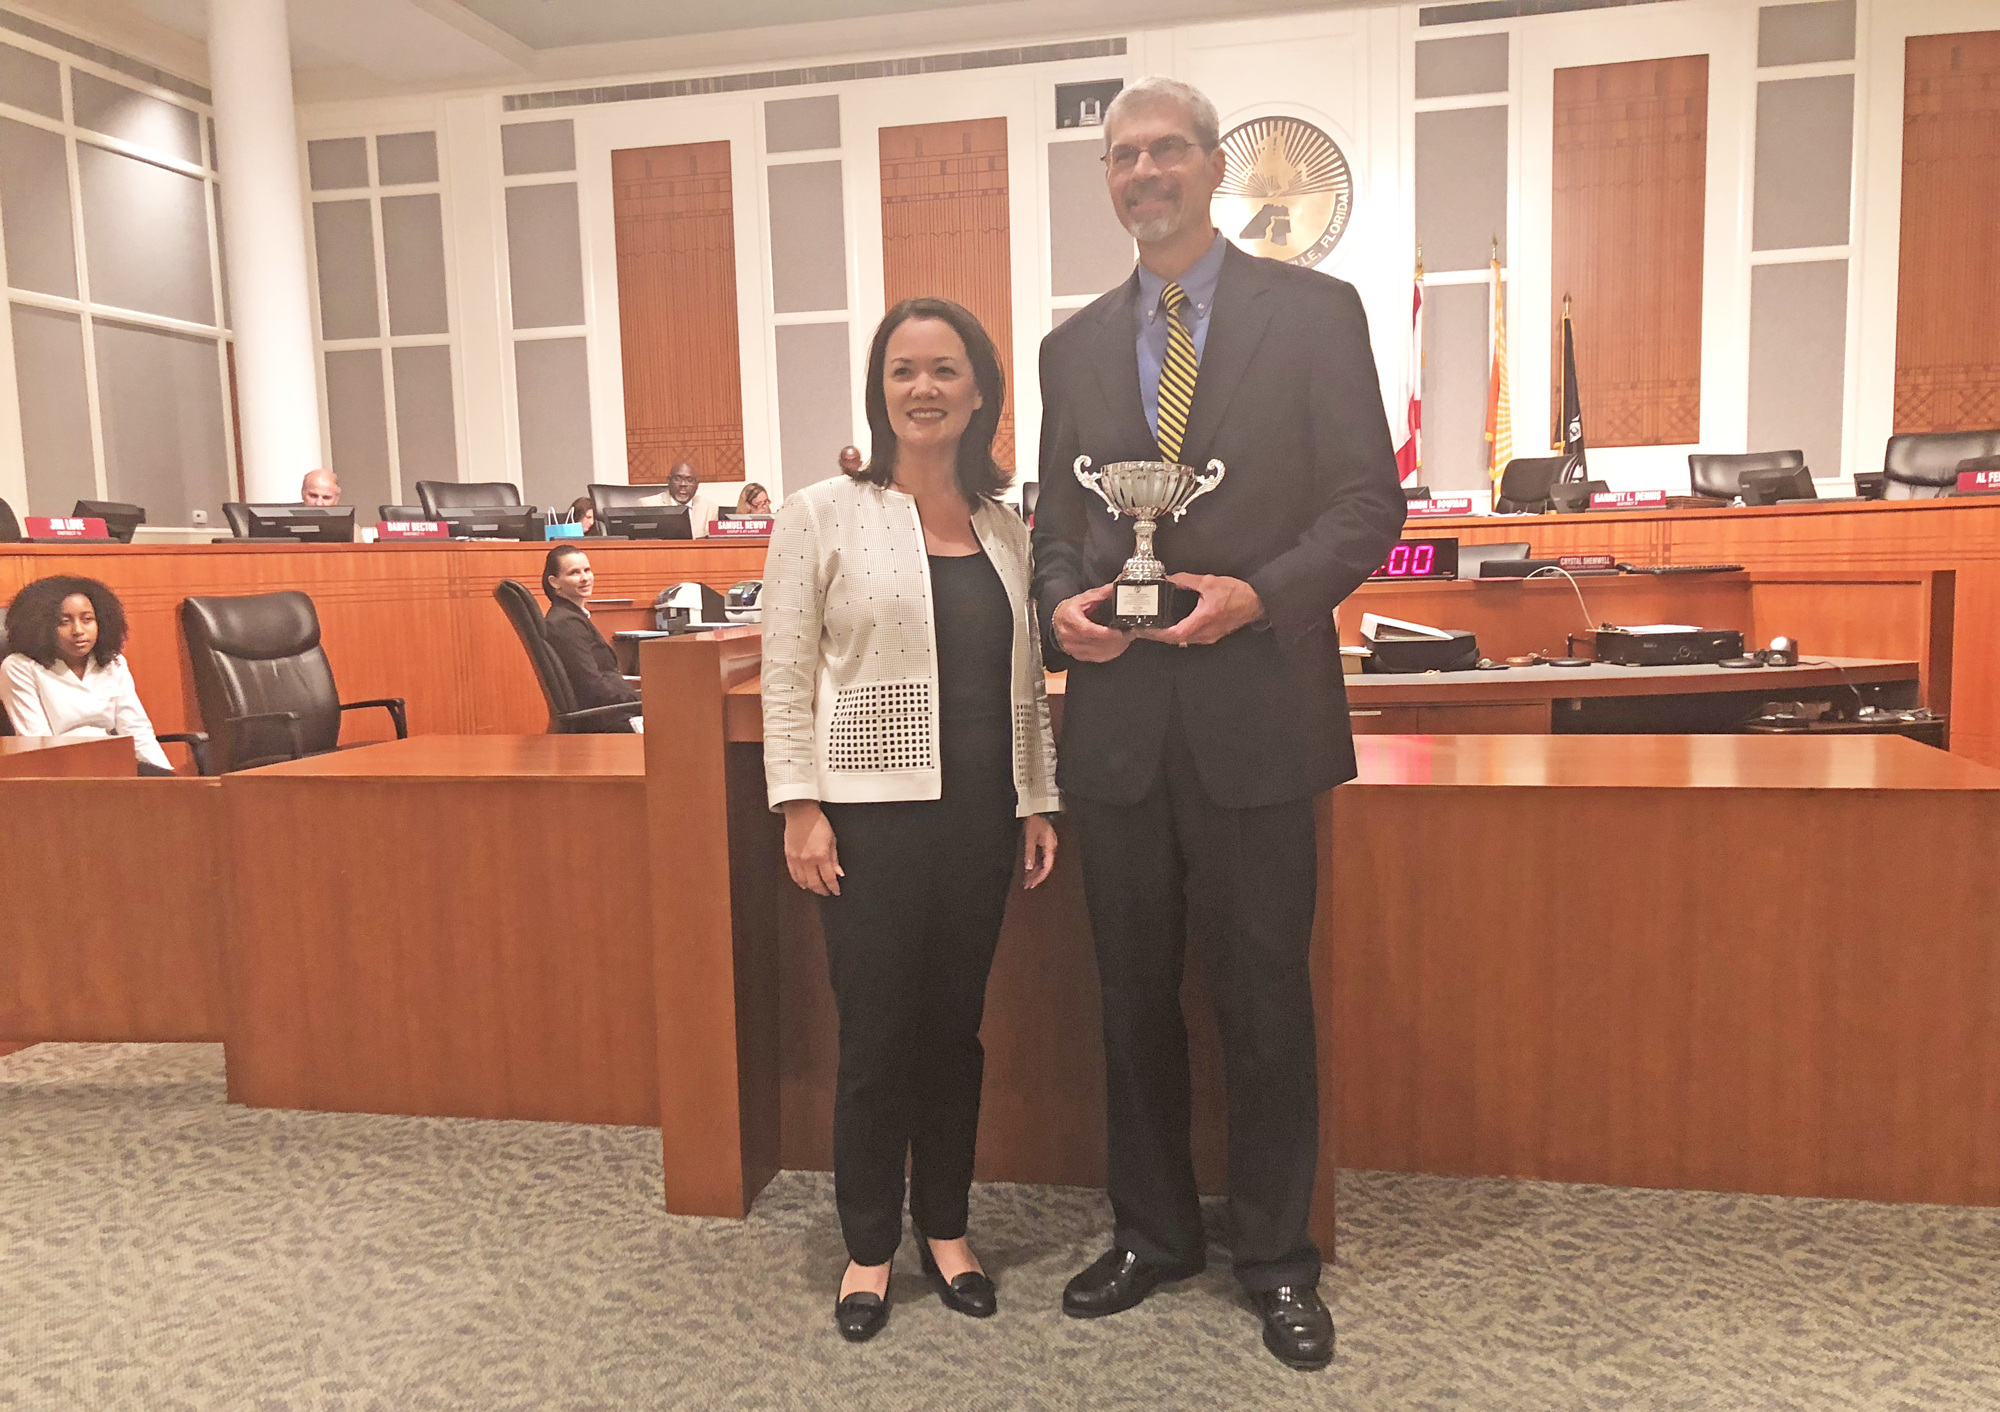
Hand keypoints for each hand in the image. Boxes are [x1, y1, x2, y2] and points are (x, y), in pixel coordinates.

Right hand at [782, 801, 842, 895]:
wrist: (801, 813)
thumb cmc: (818, 823)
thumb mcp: (832, 840)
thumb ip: (834, 859)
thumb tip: (838, 873)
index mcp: (820, 855)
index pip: (828, 878)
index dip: (833, 887)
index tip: (836, 891)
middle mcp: (807, 860)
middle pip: (815, 883)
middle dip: (822, 891)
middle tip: (827, 893)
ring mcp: (796, 859)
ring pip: (803, 881)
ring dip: (811, 887)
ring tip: (817, 888)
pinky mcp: (789, 856)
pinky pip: (793, 874)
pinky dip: (799, 881)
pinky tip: (804, 883)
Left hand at [1021, 815, 1058, 888]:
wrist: (1039, 809)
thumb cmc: (1036, 821)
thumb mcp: (1030, 837)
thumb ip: (1030, 852)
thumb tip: (1028, 867)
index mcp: (1050, 848)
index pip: (1046, 867)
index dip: (1040, 877)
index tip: (1032, 884)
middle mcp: (1051, 849)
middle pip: (1045, 867)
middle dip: (1036, 877)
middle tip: (1028, 885)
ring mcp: (1048, 846)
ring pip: (1043, 863)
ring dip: (1035, 872)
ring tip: (1027, 880)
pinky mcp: (1044, 844)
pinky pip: (1041, 858)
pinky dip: (1035, 865)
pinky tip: (1029, 870)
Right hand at [1053, 584, 1132, 662]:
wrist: (1058, 621)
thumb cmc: (1070, 610)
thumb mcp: (1083, 599)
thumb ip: (1099, 594)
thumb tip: (1114, 588)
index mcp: (1069, 619)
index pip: (1087, 630)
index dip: (1104, 633)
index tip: (1118, 632)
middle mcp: (1068, 635)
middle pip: (1094, 642)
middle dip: (1113, 640)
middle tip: (1128, 635)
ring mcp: (1072, 648)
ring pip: (1097, 652)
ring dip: (1114, 648)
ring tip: (1126, 640)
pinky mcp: (1078, 655)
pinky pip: (1097, 658)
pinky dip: (1110, 654)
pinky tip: (1118, 647)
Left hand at [1138, 573, 1265, 647]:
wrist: (1257, 602)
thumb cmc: (1238, 594)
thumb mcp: (1210, 582)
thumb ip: (1188, 580)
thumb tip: (1171, 578)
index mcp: (1202, 621)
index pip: (1174, 634)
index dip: (1157, 634)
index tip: (1145, 630)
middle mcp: (1205, 633)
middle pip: (1176, 640)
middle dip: (1159, 635)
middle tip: (1145, 628)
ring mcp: (1209, 636)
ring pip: (1184, 640)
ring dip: (1169, 635)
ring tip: (1156, 627)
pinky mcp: (1213, 635)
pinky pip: (1192, 638)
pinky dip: (1180, 633)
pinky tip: (1174, 625)